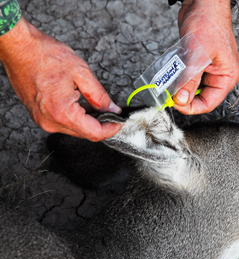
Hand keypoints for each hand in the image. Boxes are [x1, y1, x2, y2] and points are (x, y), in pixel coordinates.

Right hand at [0, 18, 121, 140]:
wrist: (19, 47)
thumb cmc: (44, 55)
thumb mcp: (81, 73)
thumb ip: (99, 95)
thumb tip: (112, 108)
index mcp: (62, 113)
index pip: (94, 133)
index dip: (111, 128)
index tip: (120, 122)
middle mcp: (50, 121)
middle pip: (84, 133)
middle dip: (101, 123)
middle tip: (112, 110)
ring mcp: (42, 119)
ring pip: (74, 128)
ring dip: (88, 119)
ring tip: (94, 102)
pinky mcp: (39, 114)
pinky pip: (63, 121)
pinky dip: (76, 115)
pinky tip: (80, 101)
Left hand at [173, 0, 238, 113]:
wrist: (203, 2)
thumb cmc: (208, 22)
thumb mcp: (197, 55)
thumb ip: (189, 81)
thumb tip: (181, 100)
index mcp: (227, 76)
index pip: (209, 103)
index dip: (191, 106)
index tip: (174, 103)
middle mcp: (220, 75)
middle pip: (199, 96)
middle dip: (183, 94)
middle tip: (169, 91)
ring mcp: (209, 69)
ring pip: (191, 86)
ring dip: (179, 84)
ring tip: (172, 76)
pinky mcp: (198, 62)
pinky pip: (187, 75)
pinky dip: (178, 75)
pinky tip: (174, 68)